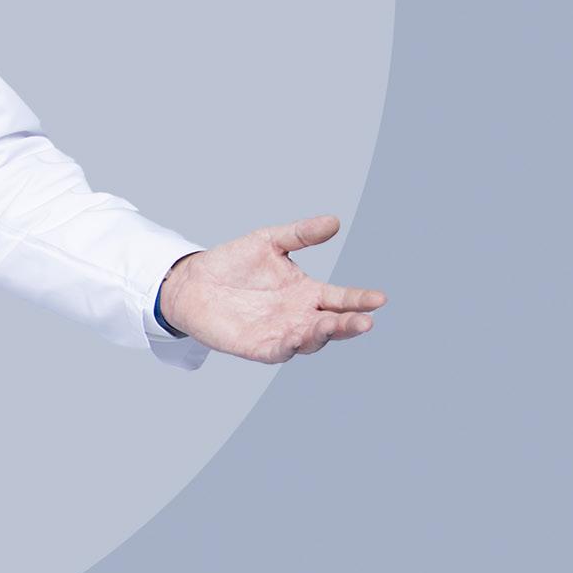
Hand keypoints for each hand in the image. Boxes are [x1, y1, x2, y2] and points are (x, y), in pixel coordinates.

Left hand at [157, 216, 384, 362]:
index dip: (360, 300)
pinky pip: (278, 351)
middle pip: (332, 325)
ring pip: (310, 341)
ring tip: (334, 325)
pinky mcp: (257, 347)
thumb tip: (334, 221)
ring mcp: (280, 333)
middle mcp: (299, 316)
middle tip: (366, 321)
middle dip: (349, 324)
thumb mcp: (269, 241)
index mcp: (307, 293)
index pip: (341, 299)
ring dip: (323, 335)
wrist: (193, 282)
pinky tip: (297, 339)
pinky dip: (289, 347)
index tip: (379, 298)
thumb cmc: (233, 262)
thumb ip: (301, 234)